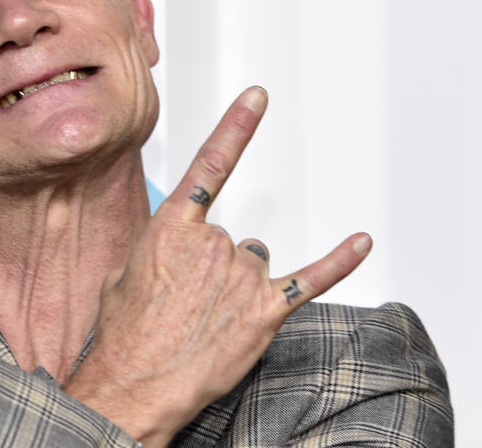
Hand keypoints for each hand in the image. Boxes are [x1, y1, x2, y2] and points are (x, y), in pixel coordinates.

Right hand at [64, 86, 370, 446]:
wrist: (134, 383)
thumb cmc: (125, 333)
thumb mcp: (122, 274)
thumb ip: (156, 246)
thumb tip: (174, 246)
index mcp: (171, 229)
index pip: (210, 165)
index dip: (236, 127)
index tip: (258, 98)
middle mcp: (212, 244)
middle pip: (231, 236)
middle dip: (213, 265)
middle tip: (188, 299)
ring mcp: (241, 277)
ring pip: (255, 261)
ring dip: (237, 284)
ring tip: (209, 316)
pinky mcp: (265, 310)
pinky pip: (312, 279)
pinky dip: (339, 261)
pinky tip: (359, 243)